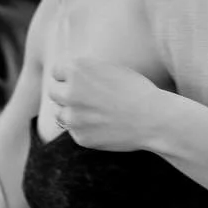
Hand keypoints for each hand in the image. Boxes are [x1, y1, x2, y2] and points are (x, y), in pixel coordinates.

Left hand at [48, 58, 170, 151]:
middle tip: (84, 97)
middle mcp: (70, 92)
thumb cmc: (136, 90)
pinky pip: (75, 131)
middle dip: (66, 93)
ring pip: (60, 114)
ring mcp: (73, 117)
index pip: (57, 71)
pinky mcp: (79, 137)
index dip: (68, 76)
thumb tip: (66, 77)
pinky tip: (104, 126)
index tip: (79, 81)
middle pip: (54, 92)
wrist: (154, 119)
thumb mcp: (110, 70)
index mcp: (77, 69)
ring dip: (72, 112)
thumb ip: (85, 73)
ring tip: (95, 112)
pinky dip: (85, 129)